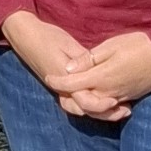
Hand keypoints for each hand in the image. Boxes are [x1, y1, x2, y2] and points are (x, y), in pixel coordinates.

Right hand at [0, 11, 124, 120]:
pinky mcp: (59, 87)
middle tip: (125, 111)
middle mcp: (60, 89)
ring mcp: (59, 89)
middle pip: (83, 110)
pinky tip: (102, 102)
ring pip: (79, 109)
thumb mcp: (68, 44)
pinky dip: (89, 106)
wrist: (25, 36)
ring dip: (97, 112)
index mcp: (64, 78)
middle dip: (104, 114)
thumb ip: (83, 59)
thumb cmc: (47, 37)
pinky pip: (75, 102)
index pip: (84, 99)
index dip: (101, 104)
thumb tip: (100, 68)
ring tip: (117, 110)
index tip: (116, 102)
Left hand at [49, 31, 150, 115]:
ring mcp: (122, 97)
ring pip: (95, 106)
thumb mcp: (111, 46)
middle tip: (58, 86)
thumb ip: (89, 59)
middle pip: (81, 101)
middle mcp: (110, 92)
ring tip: (75, 91)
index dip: (57, 81)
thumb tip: (69, 68)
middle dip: (68, 95)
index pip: (72, 85)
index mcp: (102, 77)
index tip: (47, 76)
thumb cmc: (140, 45)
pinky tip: (97, 94)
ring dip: (83, 101)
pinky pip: (110, 105)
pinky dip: (99, 103)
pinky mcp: (131, 97)